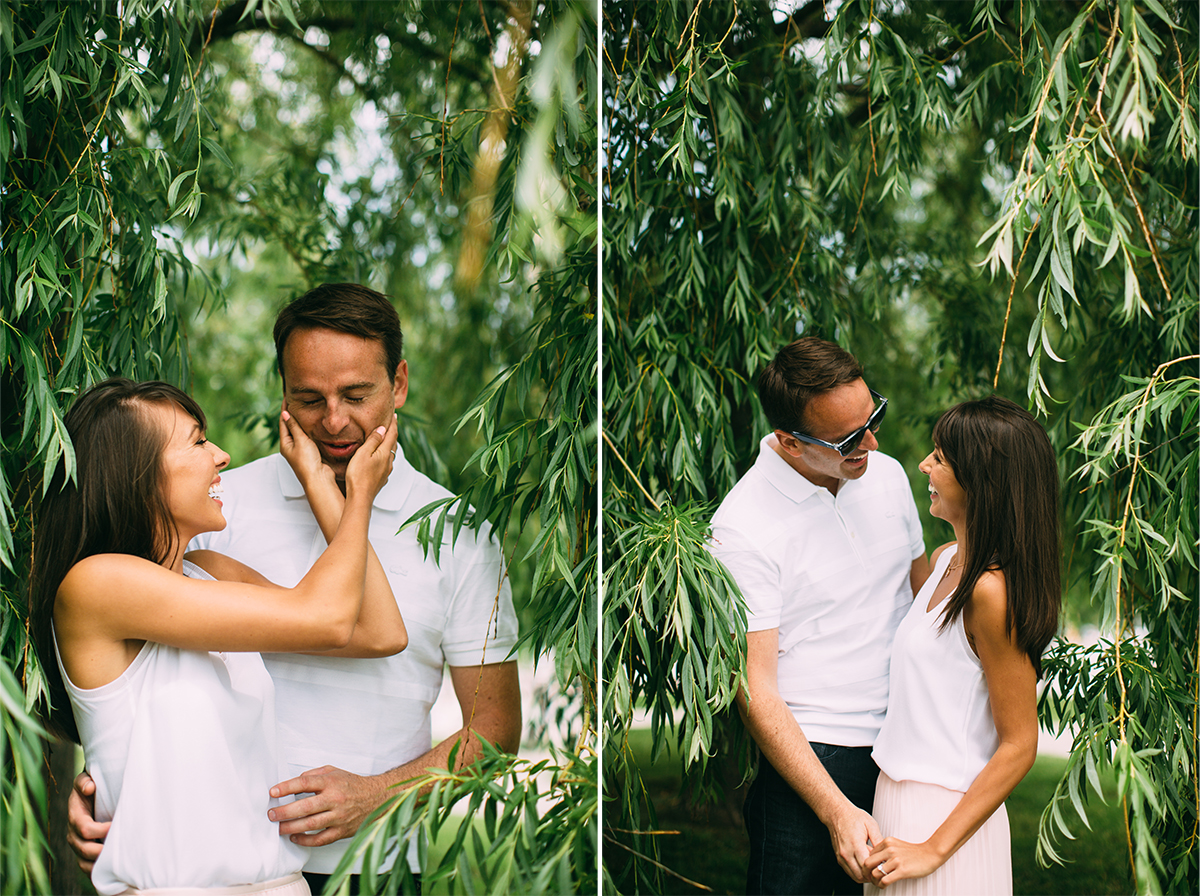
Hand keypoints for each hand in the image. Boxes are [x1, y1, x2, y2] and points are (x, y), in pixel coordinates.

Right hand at [67, 770, 109, 872]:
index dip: (100, 830)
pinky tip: (109, 870)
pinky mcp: (84, 852)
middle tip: (119, 847)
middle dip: (101, 850)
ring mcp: (78, 845)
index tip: (115, 826)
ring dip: (99, 863)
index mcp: (75, 816)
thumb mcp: (86, 779)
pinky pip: (86, 867)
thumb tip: (89, 787)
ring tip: (115, 861)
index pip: (84, 829)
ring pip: (84, 861)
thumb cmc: (92, 786)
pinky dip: (96, 871)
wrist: (91, 793)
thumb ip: (84, 781)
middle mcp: (73, 833)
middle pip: (84, 849)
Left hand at [268, 765, 387, 846]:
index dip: (287, 787)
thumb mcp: (334, 771)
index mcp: (331, 782)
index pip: (305, 783)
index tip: (273, 792)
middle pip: (305, 806)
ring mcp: (338, 816)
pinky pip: (320, 839)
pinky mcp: (342, 831)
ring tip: (279, 827)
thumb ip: (314, 775)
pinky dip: (306, 840)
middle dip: (284, 811)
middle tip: (272, 814)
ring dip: (291, 827)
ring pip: (310, 824)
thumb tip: (295, 781)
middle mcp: (334, 799)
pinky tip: (295, 837)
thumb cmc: (352, 785)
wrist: (376, 798)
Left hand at [279, 404, 335, 490]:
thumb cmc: (307, 462)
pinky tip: (312, 425)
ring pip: (298, 432)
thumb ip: (294, 427)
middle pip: (290, 426)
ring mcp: (300, 450)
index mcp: (285, 444)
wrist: (318, 479)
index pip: (283, 421)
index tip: (287, 397)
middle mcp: (291, 447)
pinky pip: (306, 438)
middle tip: (295, 400)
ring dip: (300, 421)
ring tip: (303, 410)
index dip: (285, 409)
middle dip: (292, 414)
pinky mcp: (309, 453)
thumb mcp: (300, 441)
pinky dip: (307, 429)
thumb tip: (286, 414)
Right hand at [344, 415, 396, 500]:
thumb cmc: (358, 476)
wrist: (360, 499)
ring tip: (387, 438)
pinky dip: (385, 454)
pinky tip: (381, 457)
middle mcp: (388, 462)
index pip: (392, 434)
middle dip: (393, 433)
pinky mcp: (381, 479)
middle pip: (393, 444)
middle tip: (392, 424)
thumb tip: (383, 429)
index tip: (395, 415)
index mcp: (385, 453)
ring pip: (391, 454)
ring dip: (390, 444)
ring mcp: (386, 471)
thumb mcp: (363, 454)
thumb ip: (373, 440)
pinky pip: (386, 462)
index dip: (393, 424)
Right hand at [826, 802, 882, 883]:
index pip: (867, 867)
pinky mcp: (839, 858)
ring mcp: (841, 856)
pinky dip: (858, 872)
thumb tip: (886, 853)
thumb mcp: (871, 825)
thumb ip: (879, 841)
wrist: (837, 813)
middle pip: (861, 875)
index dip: (877, 869)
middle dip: (872, 876)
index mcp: (855, 844)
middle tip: (880, 870)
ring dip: (865, 876)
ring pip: (855, 876)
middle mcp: (846, 852)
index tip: (883, 866)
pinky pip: (849, 871)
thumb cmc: (853, 817)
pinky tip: (864, 864)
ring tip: (872, 867)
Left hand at [864, 837, 944, 886]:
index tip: (869, 870)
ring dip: (874, 881)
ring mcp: (896, 859)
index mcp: (887, 842)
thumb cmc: (914, 852)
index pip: (869, 854)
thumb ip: (885, 850)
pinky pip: (885, 880)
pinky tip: (883, 886)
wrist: (931, 853)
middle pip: (867, 863)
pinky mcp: (902, 870)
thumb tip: (873, 860)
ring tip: (878, 883)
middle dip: (866, 873)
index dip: (867, 864)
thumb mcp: (897, 845)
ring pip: (875, 873)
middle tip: (869, 878)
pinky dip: (881, 885)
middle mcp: (889, 849)